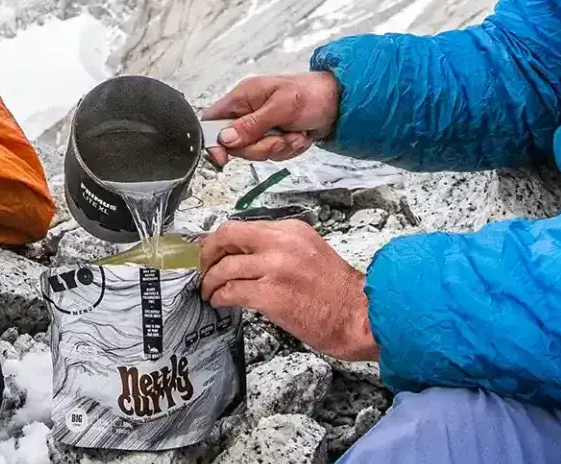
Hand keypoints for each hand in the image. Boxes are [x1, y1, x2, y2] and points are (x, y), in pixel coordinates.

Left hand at [199, 220, 377, 361]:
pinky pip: (231, 291)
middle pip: (227, 237)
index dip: (219, 240)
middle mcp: (282, 244)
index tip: (210, 251)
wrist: (359, 315)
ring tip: (209, 291)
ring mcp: (275, 268)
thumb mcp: (310, 252)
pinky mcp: (271, 295)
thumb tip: (246, 254)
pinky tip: (220, 302)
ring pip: (224, 267)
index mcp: (291, 230)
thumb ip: (280, 248)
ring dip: (210, 281)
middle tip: (200, 268)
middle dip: (206, 253)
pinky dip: (220, 297)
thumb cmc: (337, 292)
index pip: (243, 227)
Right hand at [202, 72, 339, 166]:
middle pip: (235, 145)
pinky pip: (272, 155)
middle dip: (260, 147)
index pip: (211, 122)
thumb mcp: (281, 107)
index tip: (223, 157)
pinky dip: (288, 150)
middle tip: (280, 137)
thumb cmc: (312, 94)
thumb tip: (225, 138)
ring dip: (279, 148)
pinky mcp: (272, 138)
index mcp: (242, 98)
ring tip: (295, 134)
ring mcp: (260, 127)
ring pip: (255, 153)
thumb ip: (252, 124)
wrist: (338, 103)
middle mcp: (247, 113)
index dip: (213, 141)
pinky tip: (298, 136)